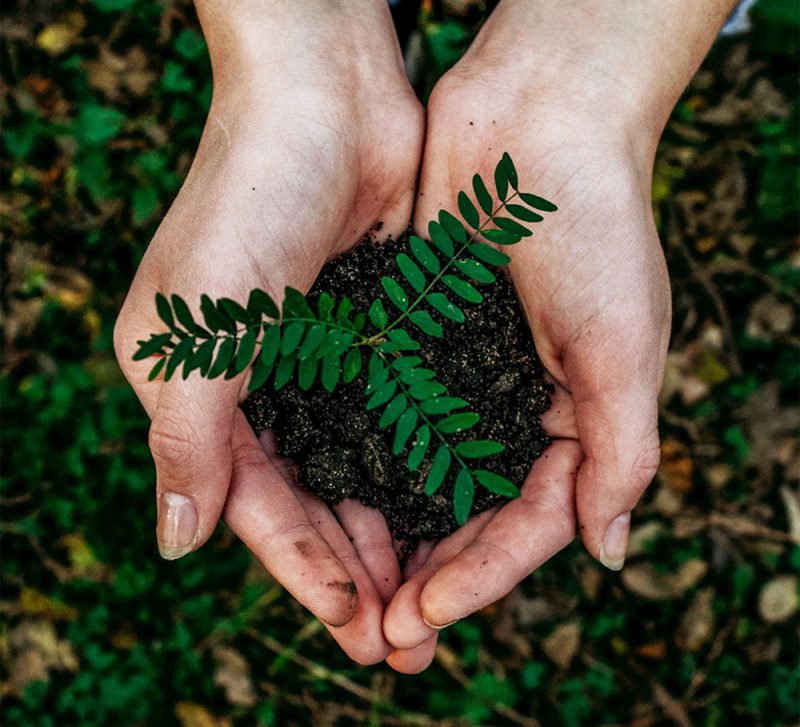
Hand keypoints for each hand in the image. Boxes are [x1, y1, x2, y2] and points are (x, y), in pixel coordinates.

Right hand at [114, 1, 422, 663]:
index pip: (256, 506)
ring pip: (362, 473)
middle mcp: (265, 389)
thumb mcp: (196, 330)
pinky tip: (454, 515)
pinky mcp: (380, 339)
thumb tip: (176, 544)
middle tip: (404, 642)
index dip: (303, 569)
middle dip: (357, 572)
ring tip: (435, 600)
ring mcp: (326, 365)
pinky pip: (402, 422)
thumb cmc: (247, 203)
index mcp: (205, 393)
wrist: (326, 103)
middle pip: (314, 503)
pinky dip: (422, 471)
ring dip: (395, 536)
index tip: (354, 623)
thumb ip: (186, 440)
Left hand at [381, 0, 732, 671]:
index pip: (528, 522)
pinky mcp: (414, 339)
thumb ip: (621, 452)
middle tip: (380, 633)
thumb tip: (609, 553)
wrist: (539, 123)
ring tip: (348, 588)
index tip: (425, 615)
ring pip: (419, 474)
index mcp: (573, 419)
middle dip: (429, 573)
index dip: (482, 575)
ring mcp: (460, 375)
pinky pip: (385, 411)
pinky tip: (325, 496)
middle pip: (468, 513)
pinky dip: (360, 456)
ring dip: (388, 531)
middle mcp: (513, 407)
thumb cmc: (597, 229)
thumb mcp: (625, 347)